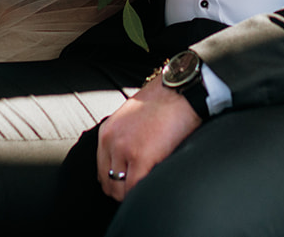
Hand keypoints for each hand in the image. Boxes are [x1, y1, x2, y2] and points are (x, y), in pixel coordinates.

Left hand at [96, 79, 200, 199]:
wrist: (180, 91)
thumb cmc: (164, 102)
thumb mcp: (133, 118)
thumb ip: (125, 138)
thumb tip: (129, 162)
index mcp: (107, 132)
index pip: (102, 170)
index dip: (117, 182)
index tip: (130, 184)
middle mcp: (110, 142)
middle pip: (108, 184)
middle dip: (123, 191)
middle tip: (141, 188)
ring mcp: (124, 150)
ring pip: (120, 191)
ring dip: (133, 193)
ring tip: (149, 186)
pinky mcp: (141, 158)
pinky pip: (136, 189)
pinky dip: (144, 191)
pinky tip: (156, 183)